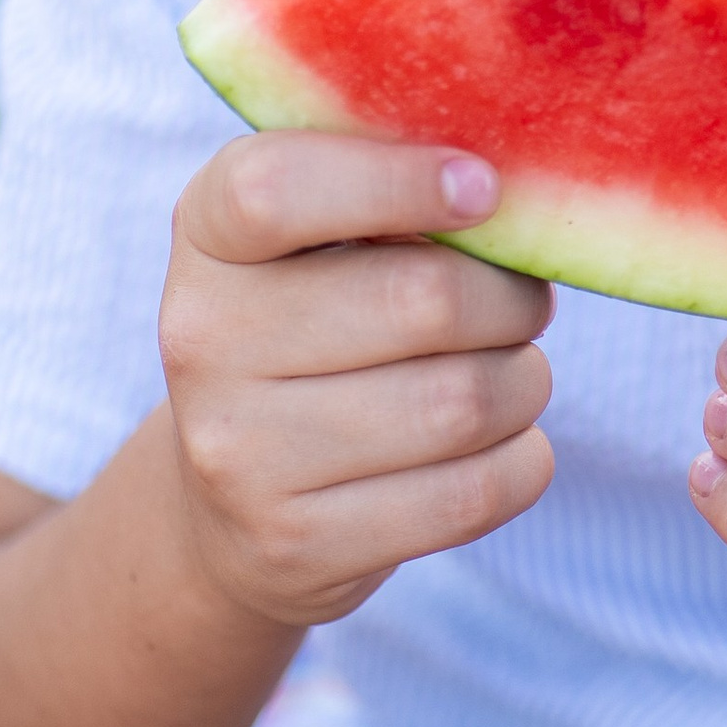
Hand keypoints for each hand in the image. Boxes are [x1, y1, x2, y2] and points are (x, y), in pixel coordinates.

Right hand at [159, 135, 555, 633]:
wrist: (231, 506)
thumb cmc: (314, 329)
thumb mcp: (313, 241)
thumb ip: (390, 187)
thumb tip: (525, 187)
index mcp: (206, 236)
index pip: (275, 189)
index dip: (399, 181)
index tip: (483, 189)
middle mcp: (202, 342)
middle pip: (420, 300)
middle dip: (510, 298)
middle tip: (520, 301)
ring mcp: (240, 455)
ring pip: (461, 402)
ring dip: (523, 381)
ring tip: (510, 374)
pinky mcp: (298, 545)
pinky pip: (472, 494)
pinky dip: (522, 461)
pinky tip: (503, 444)